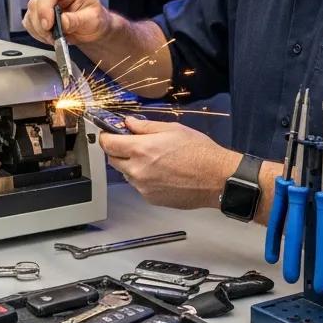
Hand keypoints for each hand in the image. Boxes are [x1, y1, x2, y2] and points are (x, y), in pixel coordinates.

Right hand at [23, 0, 110, 45]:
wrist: (92, 29)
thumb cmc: (95, 20)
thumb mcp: (93, 20)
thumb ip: (77, 20)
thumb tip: (62, 22)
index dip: (45, 7)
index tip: (48, 25)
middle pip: (36, 2)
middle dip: (41, 23)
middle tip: (52, 36)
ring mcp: (45, 2)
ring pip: (30, 13)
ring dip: (39, 30)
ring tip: (54, 38)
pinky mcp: (39, 14)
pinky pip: (29, 22)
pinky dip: (36, 33)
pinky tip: (49, 37)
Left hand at [99, 117, 236, 208]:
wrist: (216, 179)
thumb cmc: (199, 153)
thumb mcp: (172, 129)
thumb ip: (146, 127)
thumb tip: (129, 123)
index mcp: (141, 149)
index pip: (108, 143)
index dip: (106, 136)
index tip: (109, 133)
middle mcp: (138, 170)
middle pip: (113, 159)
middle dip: (119, 150)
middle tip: (134, 143)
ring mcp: (143, 187)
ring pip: (126, 173)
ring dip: (132, 165)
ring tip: (154, 159)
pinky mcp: (150, 199)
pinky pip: (139, 186)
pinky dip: (144, 178)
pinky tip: (161, 172)